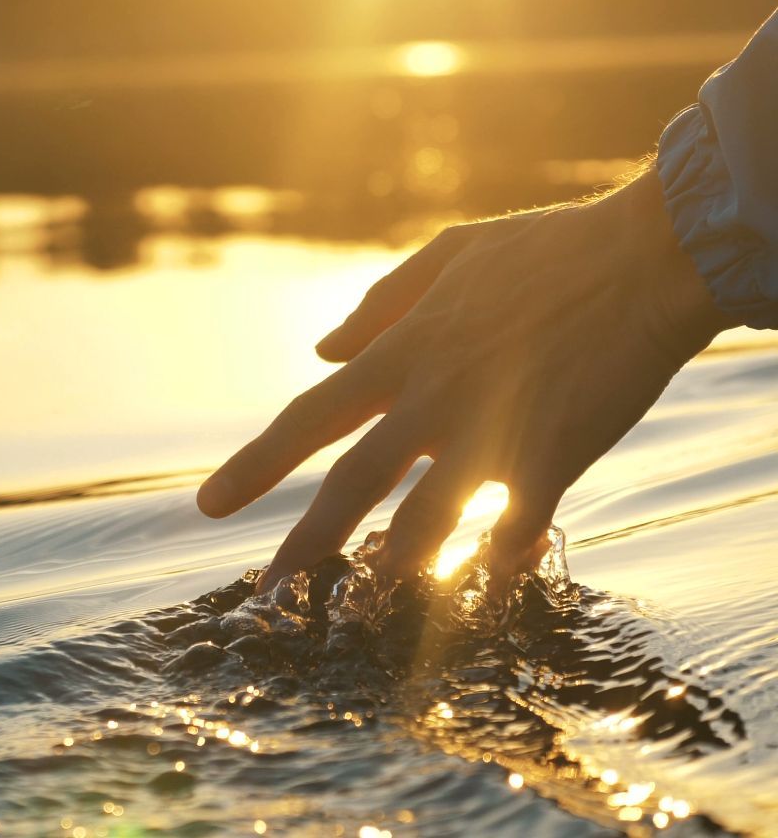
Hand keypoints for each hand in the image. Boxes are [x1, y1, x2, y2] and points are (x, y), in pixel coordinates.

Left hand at [198, 169, 732, 592]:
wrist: (646, 255)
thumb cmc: (547, 251)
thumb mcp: (450, 255)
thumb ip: (380, 303)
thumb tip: (320, 347)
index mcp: (406, 350)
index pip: (311, 416)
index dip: (256, 463)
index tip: (210, 504)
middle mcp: (435, 396)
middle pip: (354, 482)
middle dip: (306, 541)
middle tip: (267, 590)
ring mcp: (493, 428)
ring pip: (426, 518)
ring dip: (393, 567)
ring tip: (362, 604)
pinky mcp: (553, 454)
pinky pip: (516, 525)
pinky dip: (501, 556)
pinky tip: (492, 579)